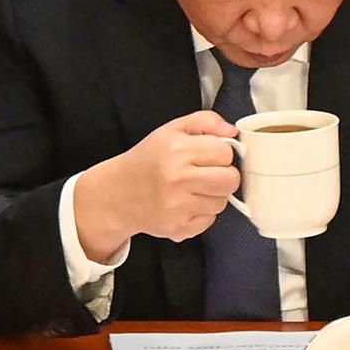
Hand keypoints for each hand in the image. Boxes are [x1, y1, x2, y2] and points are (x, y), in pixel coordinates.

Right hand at [74, 110, 239, 257]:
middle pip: (231, 180)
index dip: (221, 153)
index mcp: (177, 150)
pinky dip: (202, 213)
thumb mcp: (172, 130)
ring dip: (213, 195)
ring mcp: (177, 206)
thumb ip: (205, 122)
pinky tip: (186, 203)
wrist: (118, 193)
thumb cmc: (148, 160)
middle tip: (208, 173)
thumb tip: (232, 130)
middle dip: (225, 175)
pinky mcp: (177, 227)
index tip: (210, 155)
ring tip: (193, 188)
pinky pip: (209, 221)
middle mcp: (177, 178)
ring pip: (222, 202)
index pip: (225, 152)